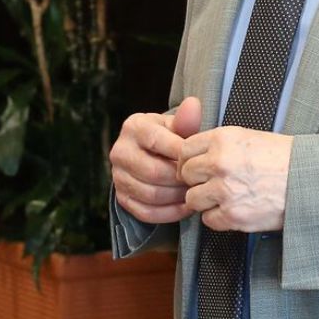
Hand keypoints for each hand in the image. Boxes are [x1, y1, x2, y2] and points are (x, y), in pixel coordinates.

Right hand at [110, 98, 203, 224]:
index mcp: (133, 127)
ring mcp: (117, 176)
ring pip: (150, 194)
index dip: (182, 156)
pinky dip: (168, 214)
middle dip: (181, 180)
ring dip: (177, 198)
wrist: (151, 155)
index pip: (158, 142)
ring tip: (195, 195)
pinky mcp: (121, 197)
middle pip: (153, 172)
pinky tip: (185, 208)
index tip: (201, 162)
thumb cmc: (170, 139)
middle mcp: (120, 151)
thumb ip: (186, 120)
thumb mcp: (177, 126)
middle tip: (201, 183)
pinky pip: (145, 212)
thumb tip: (193, 105)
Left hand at [177, 126, 292, 232]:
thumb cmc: (285, 159)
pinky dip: (219, 218)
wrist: (310, 181)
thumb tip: (197, 155)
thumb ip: (220, 145)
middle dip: (196, 180)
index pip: (185, 149)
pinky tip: (234, 210)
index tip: (196, 167)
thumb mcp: (249, 138)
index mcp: (223, 139)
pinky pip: (208, 220)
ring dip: (205, 201)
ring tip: (225, 198)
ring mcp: (225, 190)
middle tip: (211, 184)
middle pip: (185, 174)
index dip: (189, 160)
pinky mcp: (233, 215)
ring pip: (192, 199)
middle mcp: (220, 163)